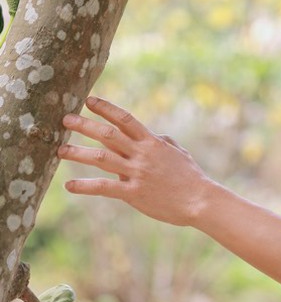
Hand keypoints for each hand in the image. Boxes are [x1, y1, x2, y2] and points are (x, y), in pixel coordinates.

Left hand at [59, 96, 209, 226]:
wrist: (199, 200)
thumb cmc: (190, 176)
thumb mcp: (177, 152)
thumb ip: (161, 141)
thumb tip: (152, 135)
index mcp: (152, 142)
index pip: (125, 119)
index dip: (106, 109)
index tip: (89, 101)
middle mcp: (142, 154)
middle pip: (109, 135)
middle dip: (85, 126)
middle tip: (66, 119)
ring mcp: (137, 173)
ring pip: (102, 159)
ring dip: (78, 153)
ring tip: (60, 150)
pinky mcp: (133, 193)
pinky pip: (104, 187)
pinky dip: (85, 186)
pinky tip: (69, 186)